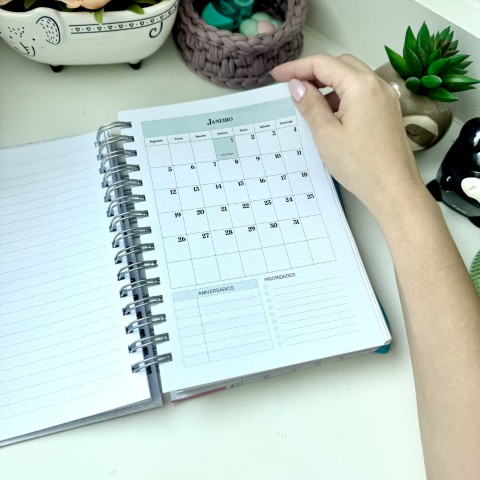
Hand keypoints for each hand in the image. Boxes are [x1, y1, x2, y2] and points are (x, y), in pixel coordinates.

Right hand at [271, 54, 424, 216]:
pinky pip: (362, 93)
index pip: (323, 64)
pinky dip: (343, 96)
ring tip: (310, 104)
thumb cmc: (361, 166)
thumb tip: (297, 86)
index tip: (278, 75)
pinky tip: (331, 115)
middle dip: (314, 72)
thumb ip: (310, 105)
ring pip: (352, 78)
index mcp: (361, 86)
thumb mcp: (326, 134)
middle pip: (340, 65)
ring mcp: (386, 98)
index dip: (296, 67)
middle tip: (293, 87)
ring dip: (329, 85)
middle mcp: (377, 85)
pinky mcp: (388, 111)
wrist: (394, 190)